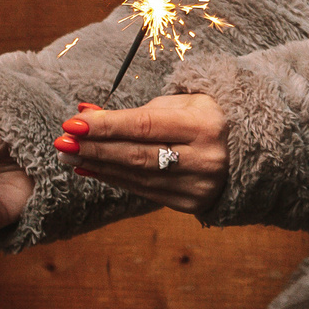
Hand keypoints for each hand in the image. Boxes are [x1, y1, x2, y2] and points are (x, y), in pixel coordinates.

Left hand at [52, 93, 227, 215]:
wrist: (246, 150)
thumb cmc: (203, 118)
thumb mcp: (179, 104)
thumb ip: (135, 111)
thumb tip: (87, 114)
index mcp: (205, 126)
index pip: (144, 126)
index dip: (106, 125)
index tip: (73, 121)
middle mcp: (204, 159)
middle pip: (136, 154)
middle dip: (94, 148)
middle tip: (62, 141)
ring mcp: (197, 186)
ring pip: (136, 176)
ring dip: (97, 165)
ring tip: (68, 154)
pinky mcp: (189, 204)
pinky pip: (142, 190)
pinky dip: (112, 178)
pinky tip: (88, 169)